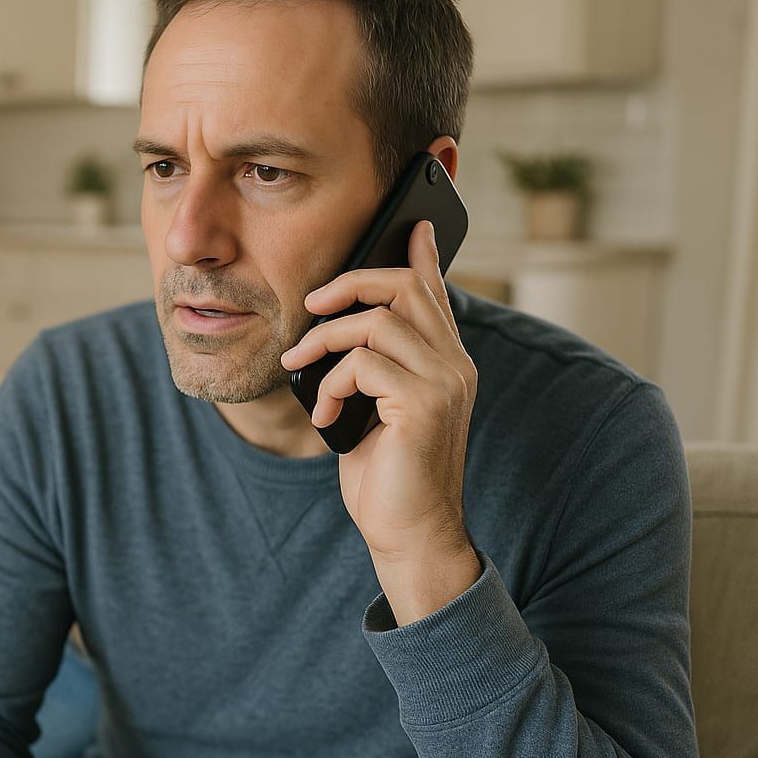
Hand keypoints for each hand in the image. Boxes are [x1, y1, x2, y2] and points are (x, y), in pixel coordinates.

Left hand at [280, 220, 481, 623]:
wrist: (408, 532)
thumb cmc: (387, 475)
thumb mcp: (376, 410)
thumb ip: (372, 368)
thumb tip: (343, 330)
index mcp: (446, 362)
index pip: (434, 293)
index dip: (421, 256)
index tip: (412, 224)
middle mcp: (455, 365)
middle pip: (404, 288)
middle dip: (350, 283)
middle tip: (311, 305)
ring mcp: (444, 382)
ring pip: (375, 322)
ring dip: (325, 341)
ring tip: (302, 369)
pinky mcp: (423, 404)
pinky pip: (363, 364)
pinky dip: (333, 384)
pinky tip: (328, 416)